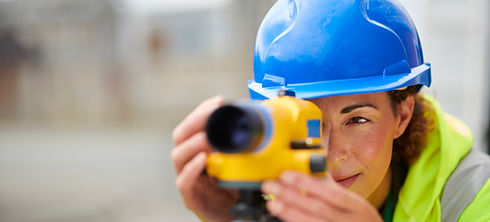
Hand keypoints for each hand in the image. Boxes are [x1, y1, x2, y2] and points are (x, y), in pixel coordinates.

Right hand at [172, 95, 237, 221]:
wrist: (236, 217)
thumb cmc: (237, 189)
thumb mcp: (242, 161)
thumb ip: (243, 143)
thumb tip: (258, 118)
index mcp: (199, 151)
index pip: (192, 125)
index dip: (202, 111)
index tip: (218, 101)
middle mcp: (190, 163)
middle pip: (180, 136)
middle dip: (196, 121)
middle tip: (212, 114)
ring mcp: (189, 180)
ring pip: (178, 156)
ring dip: (194, 143)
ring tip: (209, 138)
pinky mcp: (191, 198)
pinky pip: (184, 182)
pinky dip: (192, 169)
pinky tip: (203, 160)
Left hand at [261, 171, 382, 221]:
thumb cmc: (361, 220)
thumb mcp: (355, 203)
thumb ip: (334, 187)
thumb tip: (315, 165)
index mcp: (355, 206)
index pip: (329, 192)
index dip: (306, 183)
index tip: (286, 174)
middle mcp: (347, 220)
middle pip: (317, 207)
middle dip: (291, 195)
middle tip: (270, 185)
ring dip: (289, 212)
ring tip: (272, 203)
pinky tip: (283, 217)